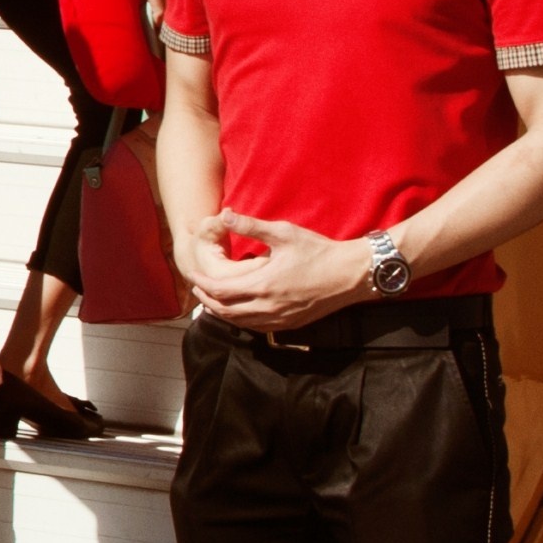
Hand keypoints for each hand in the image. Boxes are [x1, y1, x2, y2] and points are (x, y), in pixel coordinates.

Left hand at [179, 213, 380, 333]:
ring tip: (211, 300)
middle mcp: (268, 307)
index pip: (220, 290)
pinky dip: (241, 320)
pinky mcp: (290, 325)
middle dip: (207, 300)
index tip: (192, 276)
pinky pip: (257, 328)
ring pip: (240, 323)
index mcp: (263, 284)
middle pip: (225, 310)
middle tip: (197, 288)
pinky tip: (238, 311)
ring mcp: (280, 320)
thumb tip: (225, 214)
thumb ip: (252, 226)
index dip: (202, 284)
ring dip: (222, 312)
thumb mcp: (283, 233)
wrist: (351, 275)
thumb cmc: (318, 251)